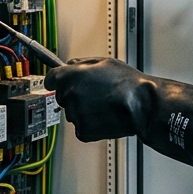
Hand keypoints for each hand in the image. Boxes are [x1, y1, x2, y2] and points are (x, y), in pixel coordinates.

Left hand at [44, 57, 192, 174]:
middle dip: (74, 94)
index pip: (51, 79)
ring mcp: (75, 115)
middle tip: (93, 93)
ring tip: (103, 104)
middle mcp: (69, 96)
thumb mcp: (103, 61)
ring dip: (83, 109)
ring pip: (73, 112)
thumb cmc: (127, 83)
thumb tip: (69, 64)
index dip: (56, 80)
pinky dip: (90, 124)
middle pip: (62, 96)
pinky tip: (104, 116)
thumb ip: (81, 63)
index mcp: (70, 77)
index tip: (58, 82)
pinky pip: (82, 127)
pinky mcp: (83, 132)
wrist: (142, 105)